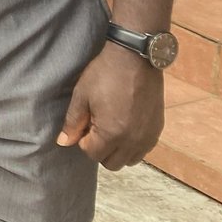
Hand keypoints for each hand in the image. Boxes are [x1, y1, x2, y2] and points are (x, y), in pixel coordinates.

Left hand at [57, 42, 164, 168]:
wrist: (135, 58)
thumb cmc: (105, 73)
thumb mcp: (82, 95)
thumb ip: (73, 123)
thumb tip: (64, 142)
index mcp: (112, 133)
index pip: (92, 154)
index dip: (83, 141)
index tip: (84, 124)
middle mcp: (133, 141)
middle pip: (112, 163)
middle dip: (100, 150)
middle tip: (95, 127)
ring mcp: (148, 137)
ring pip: (129, 160)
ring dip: (118, 150)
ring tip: (111, 126)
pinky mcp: (158, 130)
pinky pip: (143, 150)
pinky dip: (133, 144)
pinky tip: (126, 124)